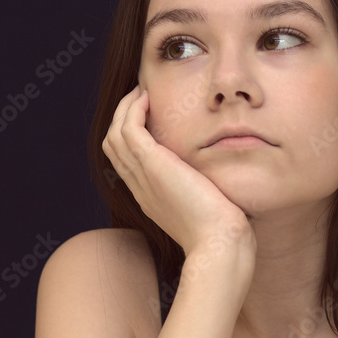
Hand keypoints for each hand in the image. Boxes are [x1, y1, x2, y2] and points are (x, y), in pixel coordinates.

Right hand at [102, 85, 252, 256]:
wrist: (219, 245)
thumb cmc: (223, 233)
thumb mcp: (209, 208)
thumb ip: (206, 192)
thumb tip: (222, 183)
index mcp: (150, 197)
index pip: (126, 161)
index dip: (131, 135)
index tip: (148, 115)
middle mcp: (141, 187)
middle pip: (114, 145)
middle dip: (123, 117)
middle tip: (140, 97)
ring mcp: (143, 176)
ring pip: (115, 134)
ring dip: (125, 108)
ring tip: (141, 91)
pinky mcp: (153, 165)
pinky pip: (129, 129)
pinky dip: (133, 109)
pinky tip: (148, 97)